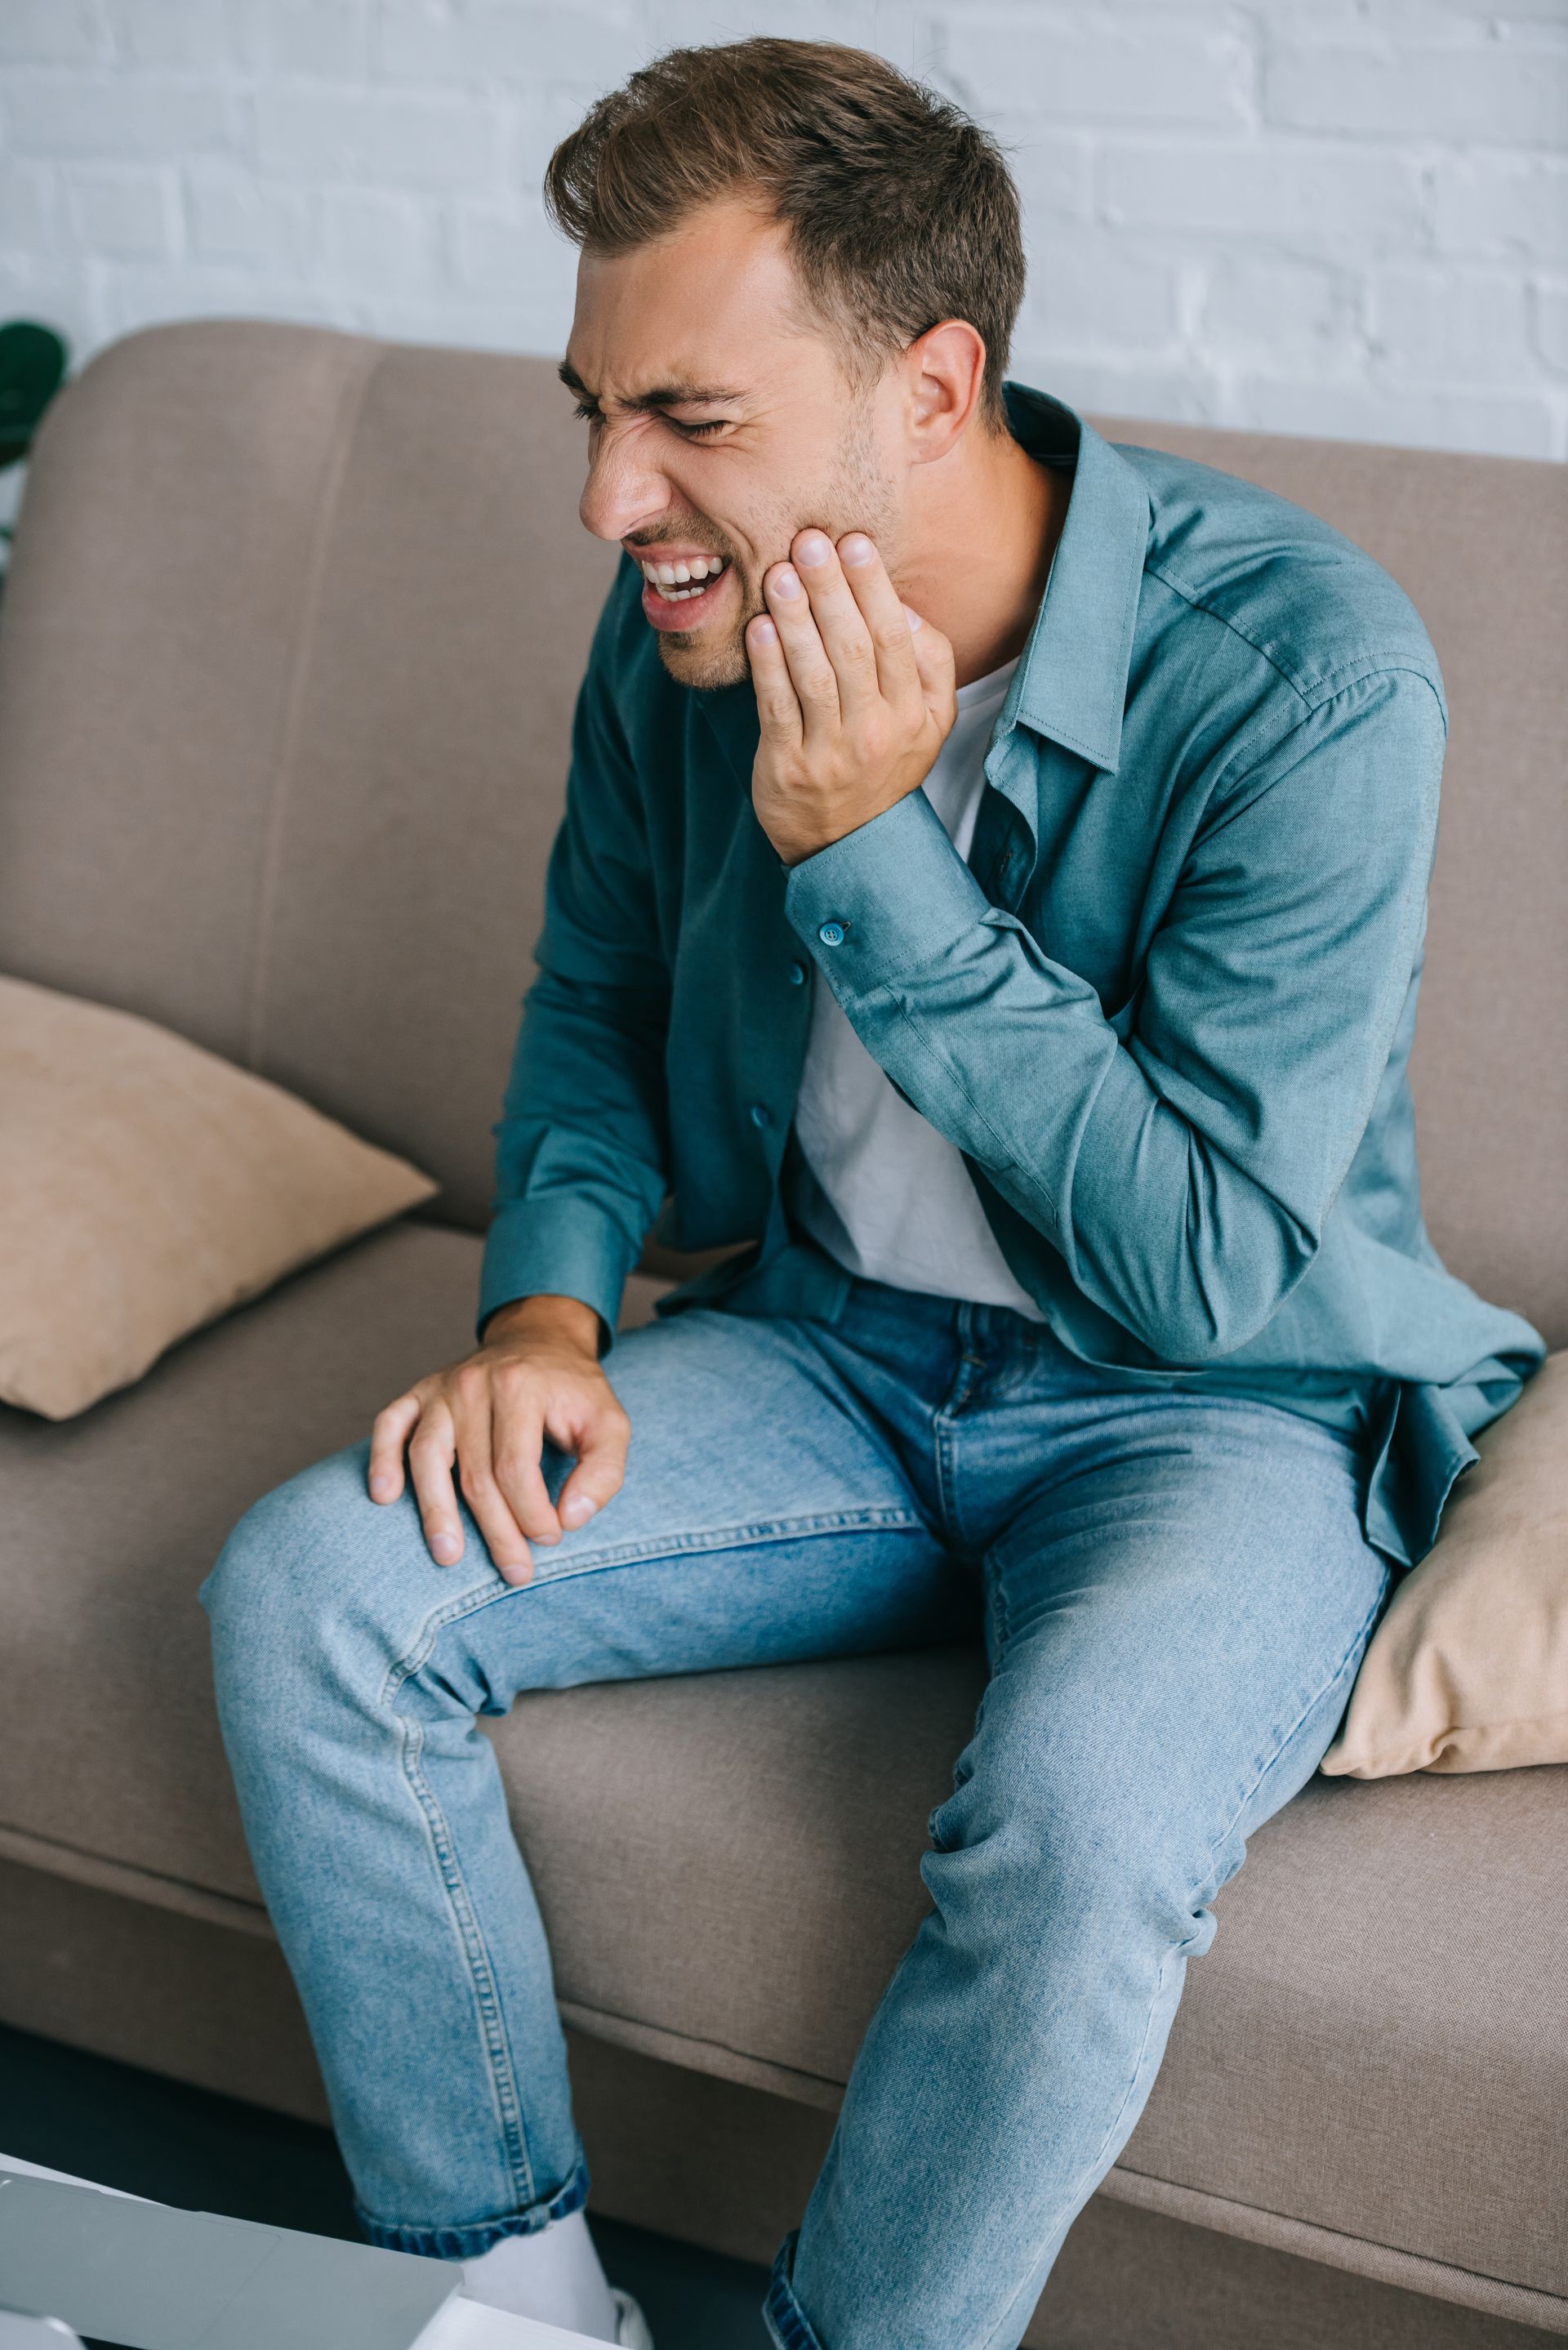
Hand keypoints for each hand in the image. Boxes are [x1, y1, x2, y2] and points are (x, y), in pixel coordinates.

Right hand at [366, 1295, 629, 1585]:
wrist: (539, 1341)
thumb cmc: (573, 1394)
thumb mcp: (609, 1425)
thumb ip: (603, 1472)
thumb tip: (572, 1518)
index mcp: (521, 1387)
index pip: (517, 1468)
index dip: (532, 1513)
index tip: (551, 1539)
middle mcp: (474, 1383)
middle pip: (475, 1473)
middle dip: (496, 1531)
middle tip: (514, 1571)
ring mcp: (441, 1387)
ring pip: (427, 1456)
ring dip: (435, 1511)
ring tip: (449, 1555)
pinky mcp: (418, 1392)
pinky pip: (390, 1425)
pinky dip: (382, 1459)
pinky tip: (385, 1496)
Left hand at [747, 529, 956, 866]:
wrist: (849, 843)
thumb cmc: (884, 763)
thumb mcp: (930, 722)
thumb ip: (931, 664)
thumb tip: (904, 606)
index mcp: (915, 713)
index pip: (895, 638)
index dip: (873, 587)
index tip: (853, 543)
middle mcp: (878, 732)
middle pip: (855, 648)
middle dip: (831, 590)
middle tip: (808, 541)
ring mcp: (832, 752)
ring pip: (815, 674)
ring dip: (796, 618)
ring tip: (779, 572)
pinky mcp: (789, 768)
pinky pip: (778, 709)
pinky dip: (768, 666)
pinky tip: (759, 628)